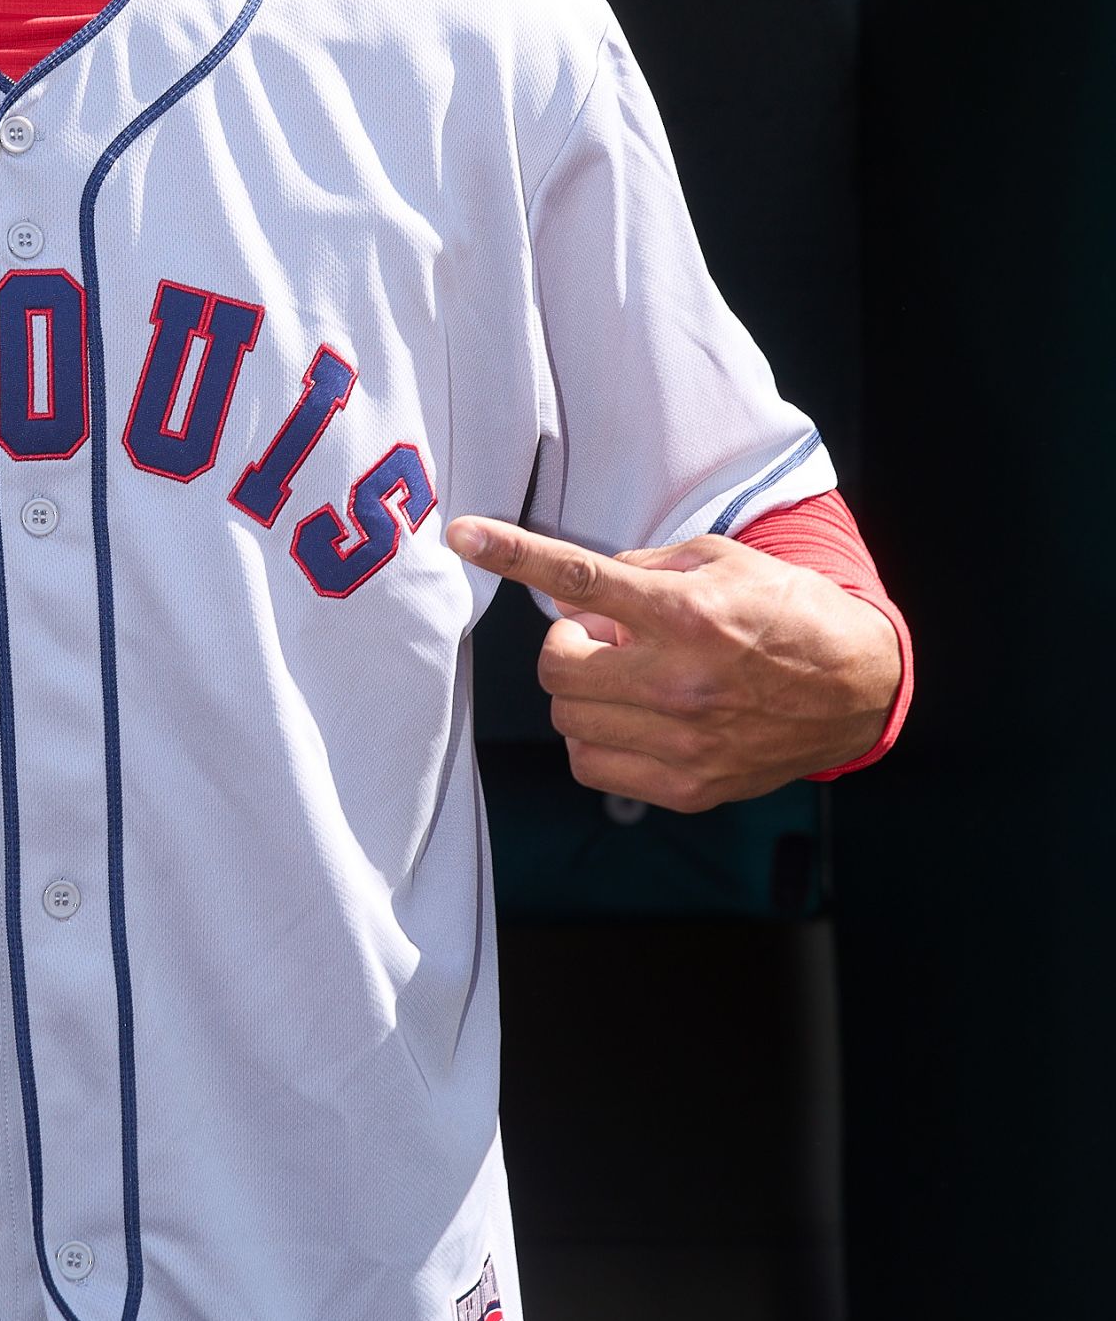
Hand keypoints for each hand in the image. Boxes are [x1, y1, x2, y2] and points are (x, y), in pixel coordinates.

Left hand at [444, 517, 901, 811]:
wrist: (858, 687)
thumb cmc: (785, 610)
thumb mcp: (720, 560)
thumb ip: (637, 571)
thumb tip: (570, 594)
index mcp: (684, 614)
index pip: (577, 577)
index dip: (510, 552)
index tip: (462, 534)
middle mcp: (679, 681)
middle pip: (555, 666)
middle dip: (566, 647)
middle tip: (603, 639)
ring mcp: (683, 741)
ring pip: (568, 719)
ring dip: (583, 693)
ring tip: (631, 679)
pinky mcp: (688, 787)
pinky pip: (592, 765)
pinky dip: (595, 739)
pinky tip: (632, 719)